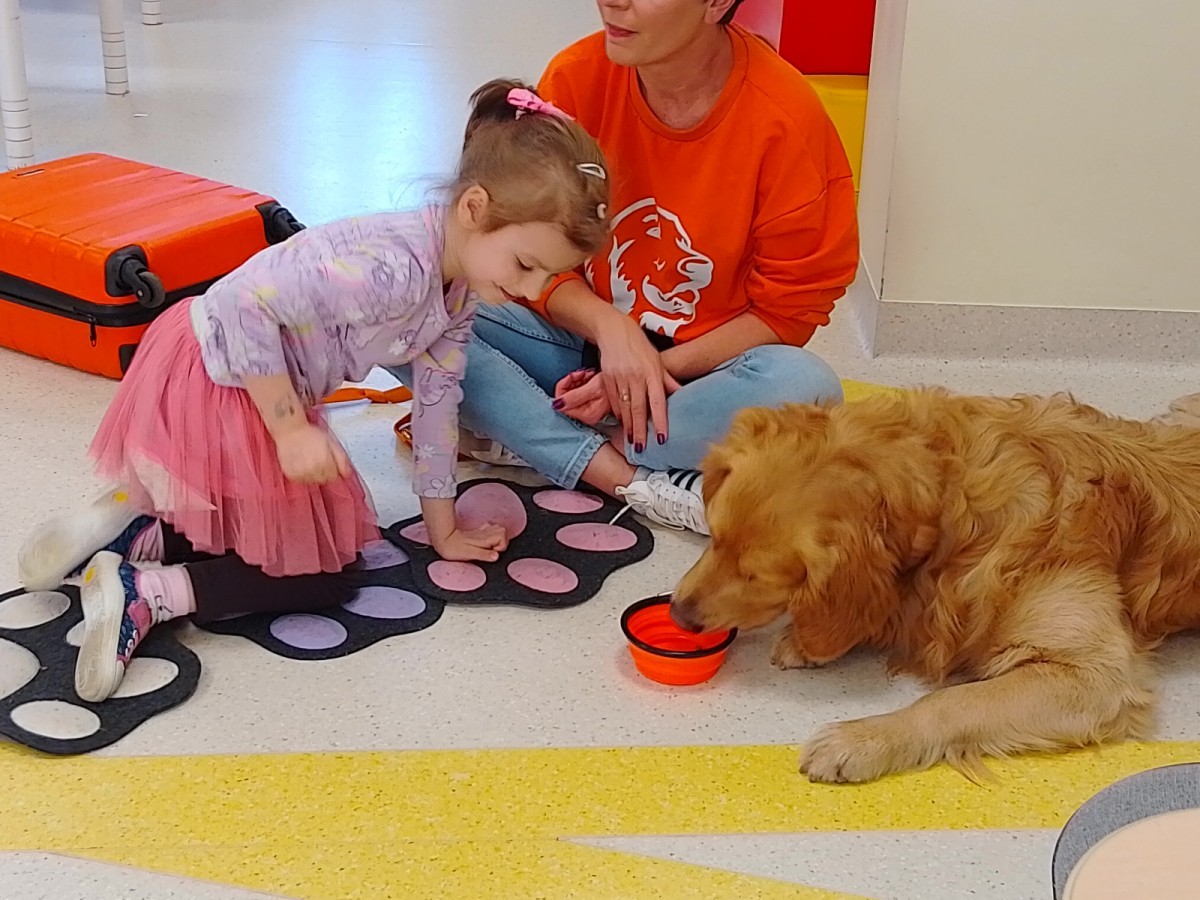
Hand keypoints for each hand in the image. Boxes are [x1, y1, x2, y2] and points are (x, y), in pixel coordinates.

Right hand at [275, 423, 351, 484]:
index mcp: (326, 462)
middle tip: (317, 459)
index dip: (332, 469)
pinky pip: (300, 480)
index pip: (333, 477)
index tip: (328, 462)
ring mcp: (301, 473)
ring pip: (312, 481)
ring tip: (308, 460)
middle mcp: (314, 469)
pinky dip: (301, 475)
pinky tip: (300, 463)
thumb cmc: (310, 434)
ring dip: (312, 474)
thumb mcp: (332, 442)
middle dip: (323, 472)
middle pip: (324, 480)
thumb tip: (347, 473)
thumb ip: (342, 459)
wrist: (289, 430)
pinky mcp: (291, 475)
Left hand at [433, 523, 508, 562]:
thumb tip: (496, 556)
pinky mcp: (477, 532)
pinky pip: (489, 529)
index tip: (493, 553)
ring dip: (497, 538)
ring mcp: (481, 531)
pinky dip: (490, 534)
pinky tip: (485, 542)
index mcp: (484, 539)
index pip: (503, 537)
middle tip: (492, 550)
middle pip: (503, 531)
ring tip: (489, 547)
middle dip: (501, 542)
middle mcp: (485, 533)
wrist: (443, 540)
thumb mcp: (470, 554)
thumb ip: (484, 554)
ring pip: (497, 529)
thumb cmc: (454, 549)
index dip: (500, 547)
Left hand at [552, 369, 611, 424]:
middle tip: (581, 374)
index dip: (564, 388)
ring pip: (571, 393)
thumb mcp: (593, 388)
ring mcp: (589, 408)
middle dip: (571, 383)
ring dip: (577, 380)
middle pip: (566, 399)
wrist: (628, 378)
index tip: (571, 376)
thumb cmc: (616, 382)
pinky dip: (581, 381)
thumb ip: (574, 397)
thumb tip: (556, 405)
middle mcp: (587, 414)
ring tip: (588, 374)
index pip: (563, 405)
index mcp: (587, 414)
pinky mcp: (591, 401)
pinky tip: (590, 376)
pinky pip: (578, 391)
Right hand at [594, 317, 680, 450]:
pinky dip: (618, 414)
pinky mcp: (606, 378)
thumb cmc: (640, 347)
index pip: (658, 402)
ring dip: (628, 426)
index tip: (662, 438)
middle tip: (641, 448)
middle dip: (640, 431)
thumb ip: (669, 381)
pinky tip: (622, 423)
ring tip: (631, 441)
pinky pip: (613, 401)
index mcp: (652, 373)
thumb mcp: (658, 362)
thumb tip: (684, 394)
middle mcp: (636, 377)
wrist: (615, 332)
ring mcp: (620, 378)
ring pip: (625, 407)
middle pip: (639, 409)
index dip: (661, 421)